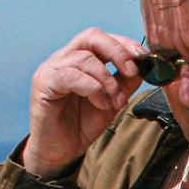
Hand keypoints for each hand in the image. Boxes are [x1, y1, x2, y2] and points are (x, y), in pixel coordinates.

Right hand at [23, 29, 144, 176]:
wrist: (60, 151)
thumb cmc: (81, 125)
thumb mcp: (111, 101)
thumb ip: (125, 83)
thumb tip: (144, 67)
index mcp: (80, 59)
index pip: (101, 39)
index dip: (123, 44)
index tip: (143, 57)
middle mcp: (64, 58)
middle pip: (91, 37)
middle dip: (117, 51)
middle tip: (132, 71)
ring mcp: (52, 68)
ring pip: (85, 58)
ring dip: (107, 80)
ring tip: (115, 102)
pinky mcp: (44, 82)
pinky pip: (71, 75)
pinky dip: (92, 88)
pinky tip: (101, 104)